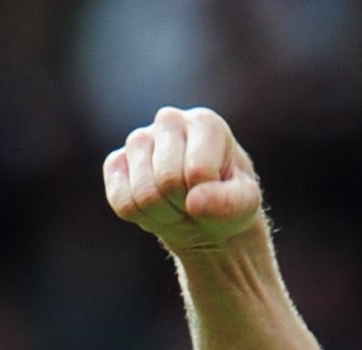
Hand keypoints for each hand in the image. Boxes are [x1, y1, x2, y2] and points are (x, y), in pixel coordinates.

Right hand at [103, 105, 261, 251]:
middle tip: (193, 204)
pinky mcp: (116, 163)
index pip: (197, 172)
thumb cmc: (228, 201)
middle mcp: (169, 120)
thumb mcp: (245, 205)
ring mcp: (139, 139)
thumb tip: (194, 202)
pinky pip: (121, 201)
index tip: (213, 195)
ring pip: (143, 194)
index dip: (206, 199)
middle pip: (167, 181)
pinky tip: (156, 206)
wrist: (204, 213)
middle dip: (182, 206)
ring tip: (176, 205)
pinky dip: (140, 217)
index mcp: (205, 122)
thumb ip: (229, 203)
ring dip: (163, 214)